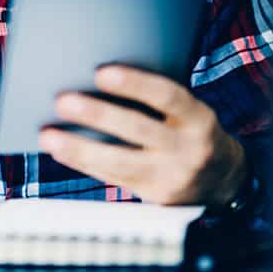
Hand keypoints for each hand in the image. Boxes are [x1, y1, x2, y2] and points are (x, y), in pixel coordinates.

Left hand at [38, 66, 247, 205]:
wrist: (224, 180)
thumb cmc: (192, 132)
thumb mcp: (189, 113)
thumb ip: (157, 101)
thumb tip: (100, 80)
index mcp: (199, 118)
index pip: (167, 96)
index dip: (134, 83)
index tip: (101, 73)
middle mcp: (189, 148)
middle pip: (138, 129)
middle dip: (97, 114)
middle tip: (62, 100)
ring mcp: (172, 177)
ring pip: (120, 162)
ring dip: (79, 147)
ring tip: (49, 135)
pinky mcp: (155, 198)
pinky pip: (114, 178)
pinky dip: (84, 164)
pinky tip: (62, 151)